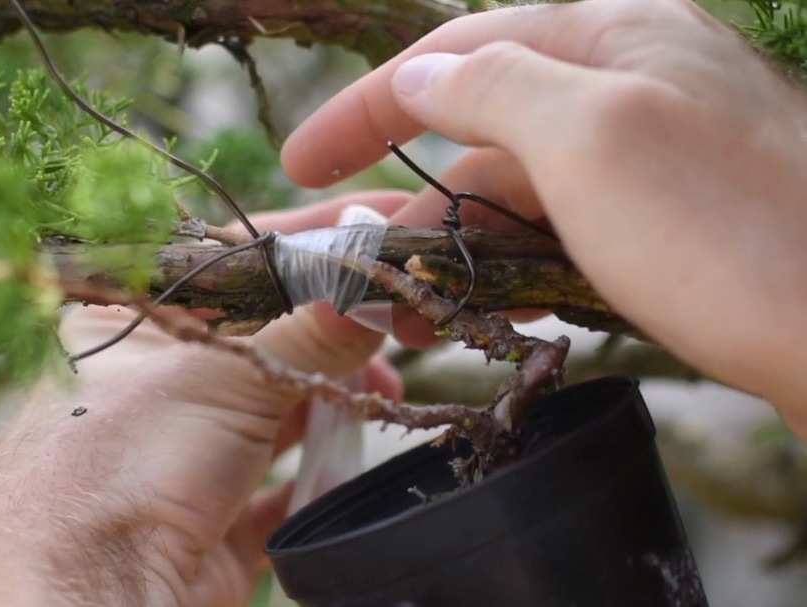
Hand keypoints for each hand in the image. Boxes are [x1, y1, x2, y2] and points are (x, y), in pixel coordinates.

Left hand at [0, 192, 406, 606]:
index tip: (372, 227)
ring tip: (384, 389)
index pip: (236, 260)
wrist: (93, 597)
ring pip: (280, 405)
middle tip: (393, 320)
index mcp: (136, 321)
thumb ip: (308, 334)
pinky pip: (282, 478)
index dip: (309, 243)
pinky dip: (321, 466)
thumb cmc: (122, 462)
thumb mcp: (222, 377)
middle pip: (268, 334)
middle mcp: (158, 380)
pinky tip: (352, 454)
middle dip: (334, 328)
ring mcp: (188, 448)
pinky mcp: (216, 511)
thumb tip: (374, 297)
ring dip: (336, 396)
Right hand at [281, 0, 806, 434]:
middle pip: (483, 131)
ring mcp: (649, 158)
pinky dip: (515, 269)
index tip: (303, 161)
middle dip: (412, 201)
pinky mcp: (665, 223)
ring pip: (520, 193)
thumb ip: (494, 89)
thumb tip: (423, 77)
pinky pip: (562, 233)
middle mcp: (628, 86)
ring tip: (415, 315)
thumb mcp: (590, 139)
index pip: (456, 54)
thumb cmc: (730, 234)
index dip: (368, 107)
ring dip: (458, 249)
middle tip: (362, 273)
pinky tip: (491, 310)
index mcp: (610, 37)